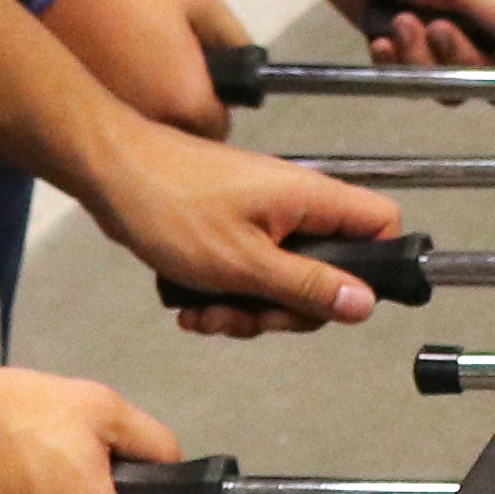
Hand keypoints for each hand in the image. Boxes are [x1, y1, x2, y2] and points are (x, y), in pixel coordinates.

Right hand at [39, 0, 244, 134]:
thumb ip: (229, 33)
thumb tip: (245, 59)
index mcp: (182, 97)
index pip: (217, 130)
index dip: (218, 105)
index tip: (207, 81)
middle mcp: (145, 124)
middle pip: (178, 138)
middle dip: (181, 112)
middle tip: (171, 68)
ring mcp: (105, 123)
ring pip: (140, 133)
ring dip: (145, 112)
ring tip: (135, 62)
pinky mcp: (73, 115)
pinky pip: (106, 122)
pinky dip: (111, 105)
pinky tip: (105, 68)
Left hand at [86, 122, 405, 337]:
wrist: (112, 175)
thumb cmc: (170, 203)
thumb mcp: (243, 263)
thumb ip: (307, 286)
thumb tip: (366, 303)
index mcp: (312, 199)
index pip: (382, 225)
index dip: (373, 268)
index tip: (330, 301)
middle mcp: (297, 204)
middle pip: (329, 270)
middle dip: (287, 309)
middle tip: (252, 317)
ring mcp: (266, 216)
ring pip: (284, 280)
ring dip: (248, 310)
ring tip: (207, 313)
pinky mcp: (236, 228)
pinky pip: (250, 275)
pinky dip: (225, 296)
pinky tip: (192, 304)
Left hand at [315, 0, 494, 67]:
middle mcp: (492, 20)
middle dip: (461, 58)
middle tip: (437, 27)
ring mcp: (456, 39)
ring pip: (458, 82)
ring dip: (423, 59)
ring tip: (402, 22)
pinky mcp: (420, 53)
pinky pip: (420, 82)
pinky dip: (398, 63)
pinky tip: (384, 37)